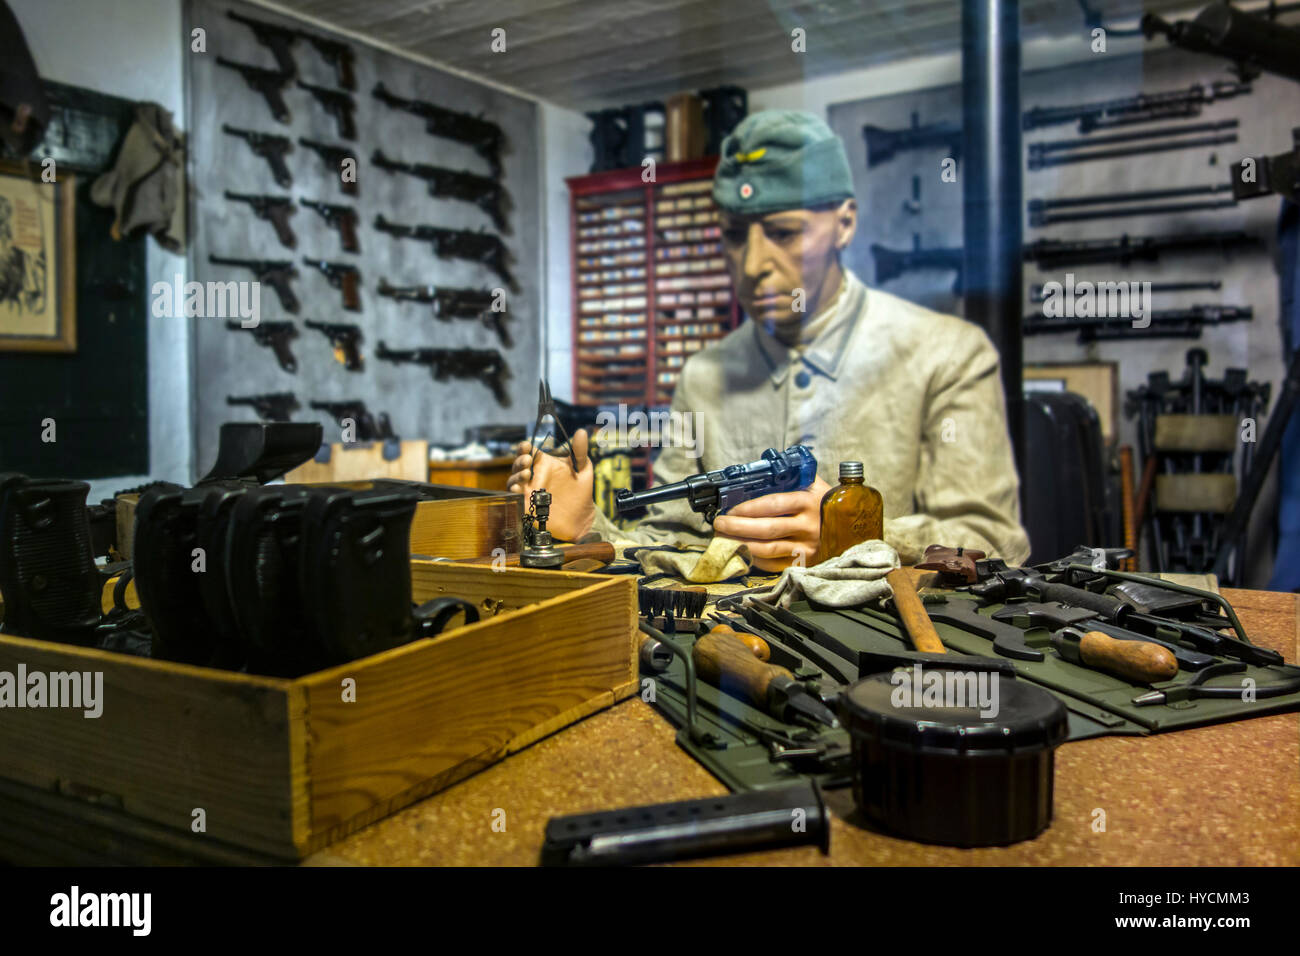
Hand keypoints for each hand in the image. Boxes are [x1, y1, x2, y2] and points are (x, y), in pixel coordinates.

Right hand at [508, 428, 595, 541]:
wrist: (581, 518)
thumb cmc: (581, 492)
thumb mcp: (583, 469)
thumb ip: (579, 451)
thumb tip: (581, 432)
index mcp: (544, 464)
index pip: (529, 451)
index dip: (524, 447)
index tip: (527, 446)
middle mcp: (534, 476)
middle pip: (518, 465)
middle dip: (519, 461)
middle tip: (527, 460)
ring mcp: (529, 491)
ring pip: (514, 480)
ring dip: (516, 476)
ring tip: (526, 474)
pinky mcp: (527, 506)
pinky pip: (515, 498)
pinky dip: (513, 493)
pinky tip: (518, 489)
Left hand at [712, 475, 831, 571]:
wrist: (854, 527)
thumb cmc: (827, 503)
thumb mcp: (814, 484)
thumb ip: (792, 476)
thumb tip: (763, 467)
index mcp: (808, 501)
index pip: (773, 504)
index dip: (749, 508)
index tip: (731, 509)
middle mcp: (808, 525)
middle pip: (767, 528)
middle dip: (738, 527)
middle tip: (720, 524)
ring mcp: (808, 546)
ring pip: (769, 549)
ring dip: (743, 544)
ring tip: (725, 539)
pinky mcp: (806, 562)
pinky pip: (776, 564)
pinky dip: (756, 559)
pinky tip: (743, 552)